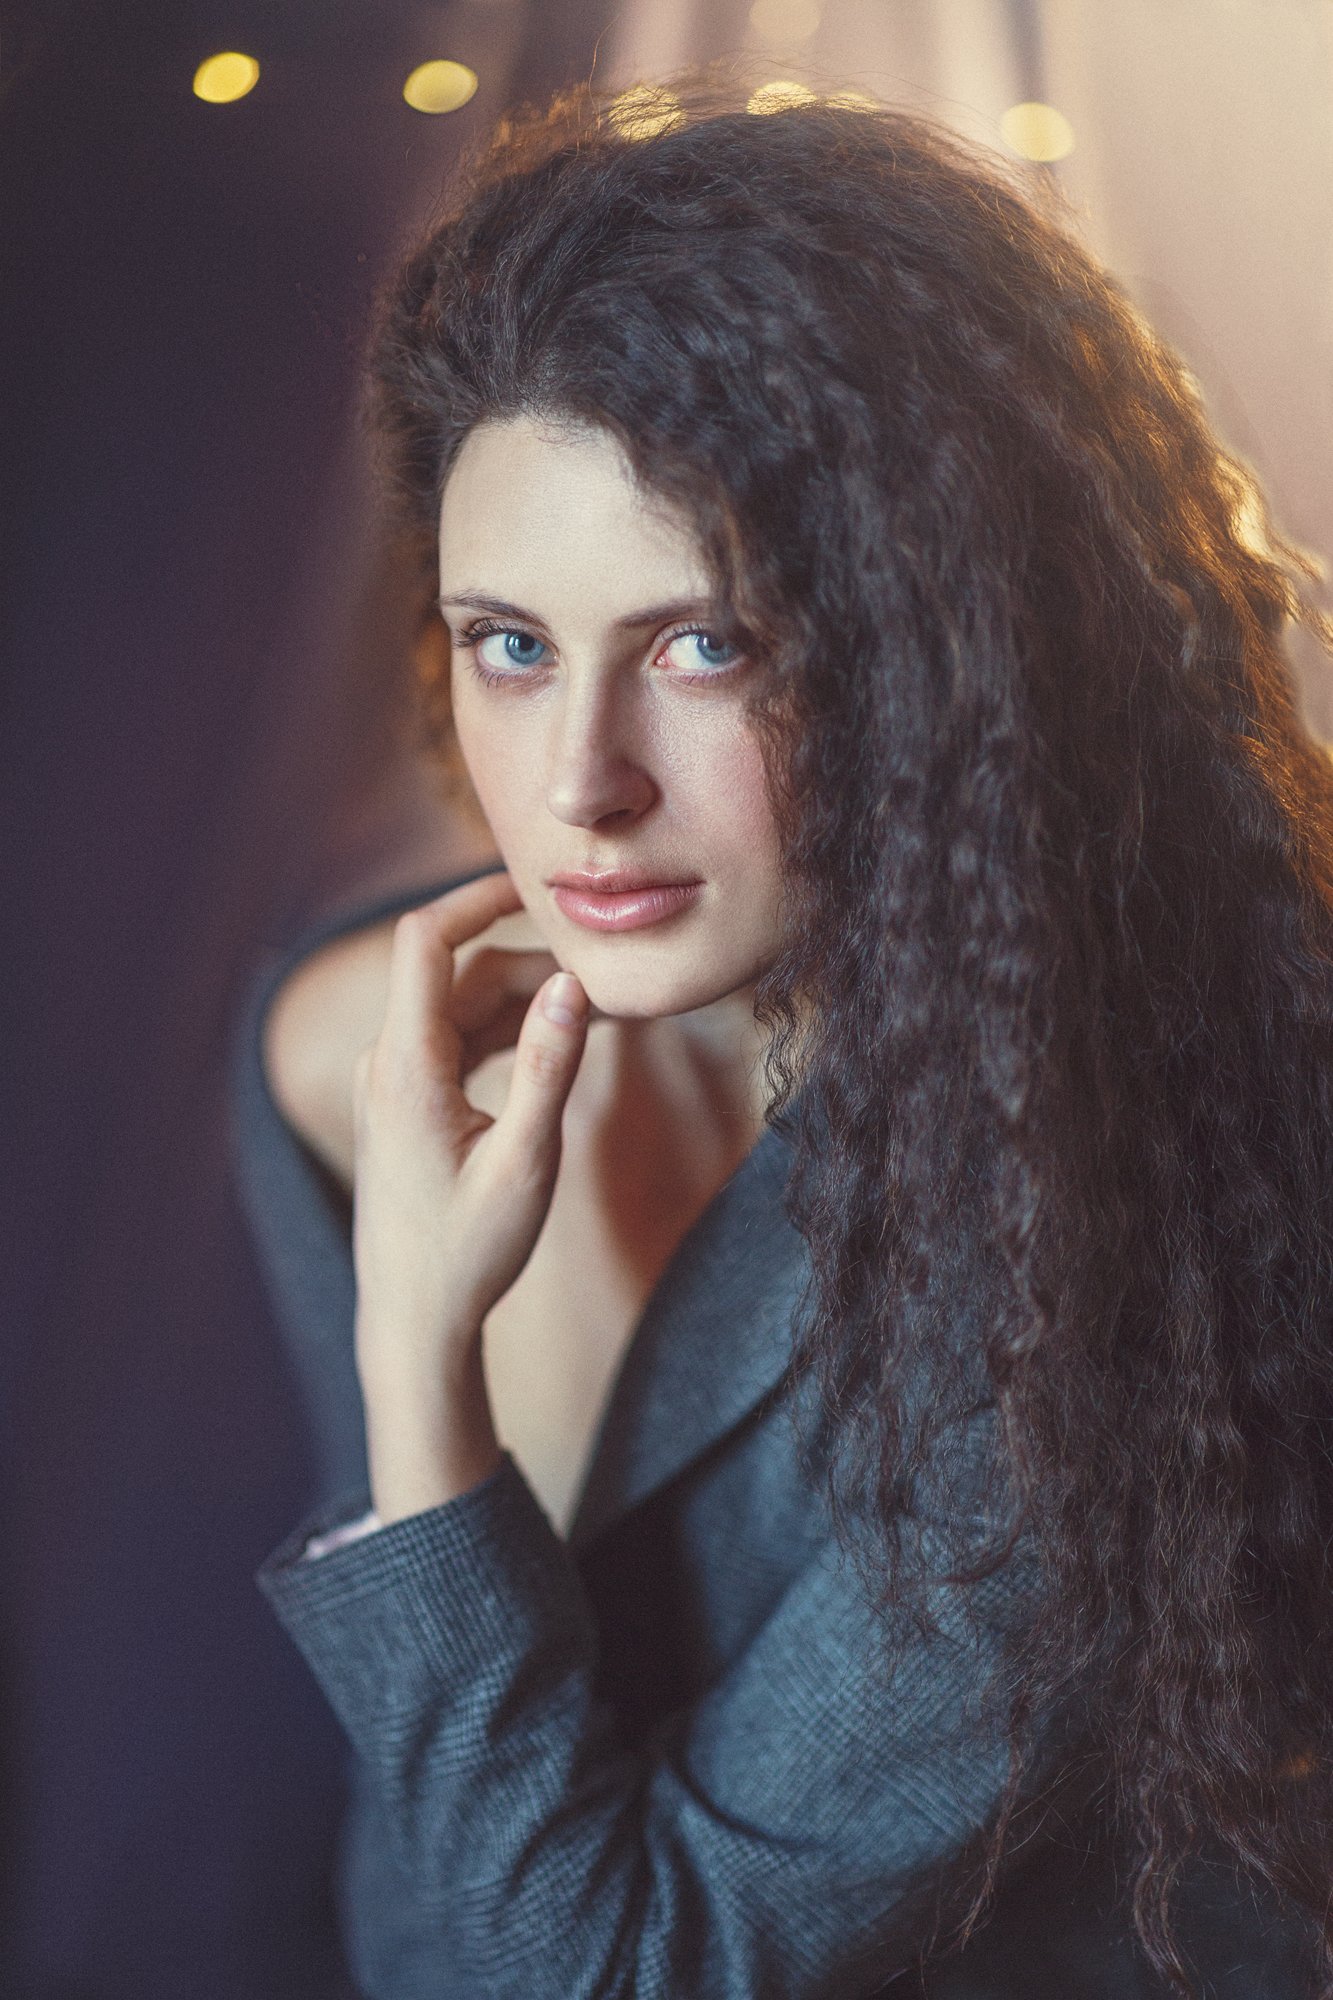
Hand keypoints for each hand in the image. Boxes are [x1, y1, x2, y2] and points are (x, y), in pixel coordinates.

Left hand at [348, 870, 588, 1509]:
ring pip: (461, 1012)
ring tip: (601, 1019)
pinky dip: (506, 1037)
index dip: (477, 897)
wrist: (412, 1322)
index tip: (536, 886)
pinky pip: (455, 1045)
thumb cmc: (467, 1252)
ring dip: (525, 1005)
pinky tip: (559, 1049)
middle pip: (459, 977)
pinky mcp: (403, 1107)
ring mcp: (389, 1085)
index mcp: (405, 1066)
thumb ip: (551, 1068)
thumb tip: (573, 985)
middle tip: (610, 983)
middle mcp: (386, 1064)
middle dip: (532, 967)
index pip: (426, 941)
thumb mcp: (526, 1162)